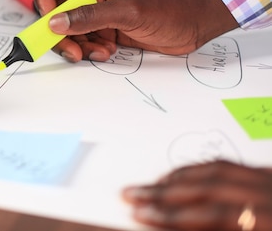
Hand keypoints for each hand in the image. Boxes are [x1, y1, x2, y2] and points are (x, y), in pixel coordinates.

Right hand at [34, 0, 237, 61]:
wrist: (195, 25)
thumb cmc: (169, 8)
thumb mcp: (128, 11)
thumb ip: (90, 16)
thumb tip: (56, 23)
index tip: (49, 22)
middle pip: (59, 13)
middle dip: (61, 34)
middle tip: (72, 51)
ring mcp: (100, 14)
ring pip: (71, 31)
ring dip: (79, 46)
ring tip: (100, 52)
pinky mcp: (107, 31)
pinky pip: (86, 42)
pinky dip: (91, 51)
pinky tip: (108, 52)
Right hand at [122, 160, 271, 230]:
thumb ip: (212, 230)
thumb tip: (167, 226)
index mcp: (270, 220)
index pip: (213, 213)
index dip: (173, 216)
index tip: (140, 215)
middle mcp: (271, 193)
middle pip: (209, 186)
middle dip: (166, 192)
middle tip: (132, 194)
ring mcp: (271, 180)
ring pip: (219, 168)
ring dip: (179, 175)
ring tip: (151, 184)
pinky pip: (232, 164)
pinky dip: (203, 168)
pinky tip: (185, 174)